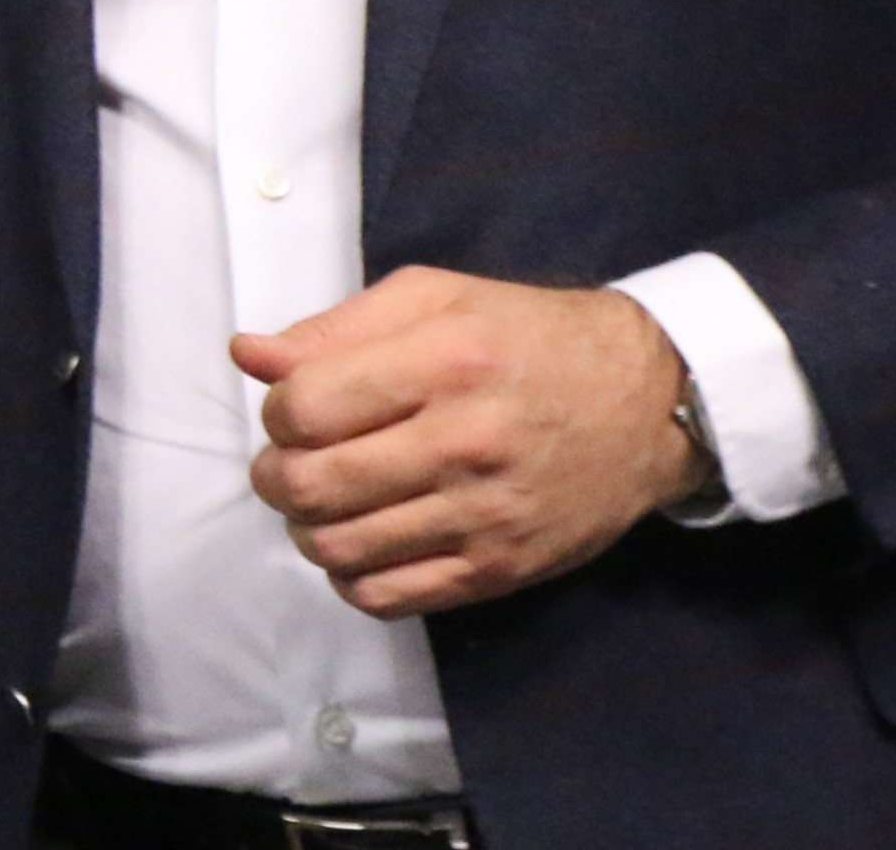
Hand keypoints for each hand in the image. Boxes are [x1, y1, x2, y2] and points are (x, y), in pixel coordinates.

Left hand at [236, 267, 706, 617]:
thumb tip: (247, 355)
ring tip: (324, 502)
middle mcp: (466, 442)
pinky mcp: (503, 568)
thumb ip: (335, 328)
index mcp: (446, 361)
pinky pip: (390, 598)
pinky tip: (362, 543)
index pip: (307, 409)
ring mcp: (487, 515)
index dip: (277, 413)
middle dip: (276, 476)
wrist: (649, 403)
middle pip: (313, 486)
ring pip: (341, 550)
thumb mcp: (437, 298)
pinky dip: (351, 577)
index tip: (293, 409)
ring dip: (307, 529)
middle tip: (290, 463)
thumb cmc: (530, 338)